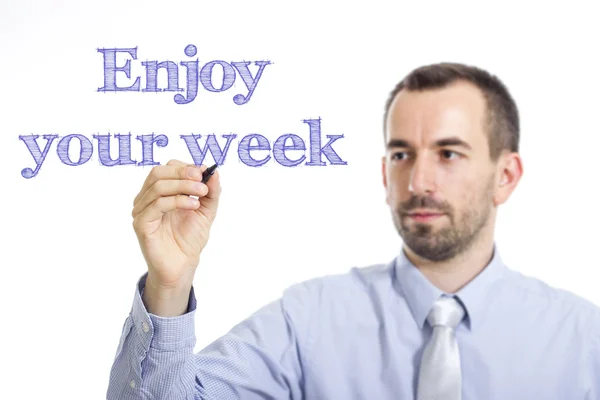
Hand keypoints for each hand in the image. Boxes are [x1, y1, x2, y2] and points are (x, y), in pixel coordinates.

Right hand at [131, 159, 220, 289]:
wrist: (183, 265)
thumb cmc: (190, 238)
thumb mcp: (206, 210)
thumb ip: (210, 192)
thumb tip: (214, 172)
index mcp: (159, 192)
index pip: (166, 168)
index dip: (185, 167)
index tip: (204, 172)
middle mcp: (146, 199)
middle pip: (158, 173)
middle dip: (182, 173)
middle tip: (201, 178)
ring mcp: (141, 211)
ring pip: (158, 186)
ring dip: (183, 186)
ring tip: (202, 193)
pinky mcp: (141, 224)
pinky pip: (157, 204)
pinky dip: (177, 200)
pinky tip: (193, 205)